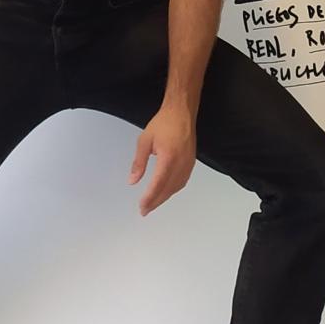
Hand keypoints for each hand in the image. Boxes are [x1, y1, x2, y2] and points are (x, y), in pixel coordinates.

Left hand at [129, 102, 196, 216]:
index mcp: (168, 158)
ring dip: (164, 198)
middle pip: (168, 190)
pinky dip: (173, 190)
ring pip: (176, 187)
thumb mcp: (144, 141)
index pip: (158, 184)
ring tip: (153, 204)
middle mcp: (181, 164)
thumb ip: (139, 163)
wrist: (182, 112)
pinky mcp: (191, 163)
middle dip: (156, 202)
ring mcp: (188, 164)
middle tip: (144, 210)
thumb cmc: (164, 123)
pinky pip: (182, 181)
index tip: (141, 207)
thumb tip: (132, 181)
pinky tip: (166, 192)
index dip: (149, 198)